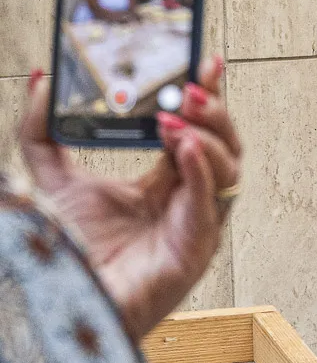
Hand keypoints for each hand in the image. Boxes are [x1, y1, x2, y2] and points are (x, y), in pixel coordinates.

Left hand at [20, 57, 240, 339]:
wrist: (65, 301)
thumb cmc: (70, 255)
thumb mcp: (50, 177)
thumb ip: (42, 130)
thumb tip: (41, 78)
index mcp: (164, 185)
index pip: (197, 132)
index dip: (207, 97)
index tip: (207, 61)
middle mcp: (188, 203)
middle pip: (225, 147)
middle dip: (214, 112)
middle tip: (188, 87)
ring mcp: (197, 226)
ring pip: (230, 171)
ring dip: (208, 138)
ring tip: (174, 118)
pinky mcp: (195, 250)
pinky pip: (210, 205)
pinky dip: (203, 172)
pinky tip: (186, 148)